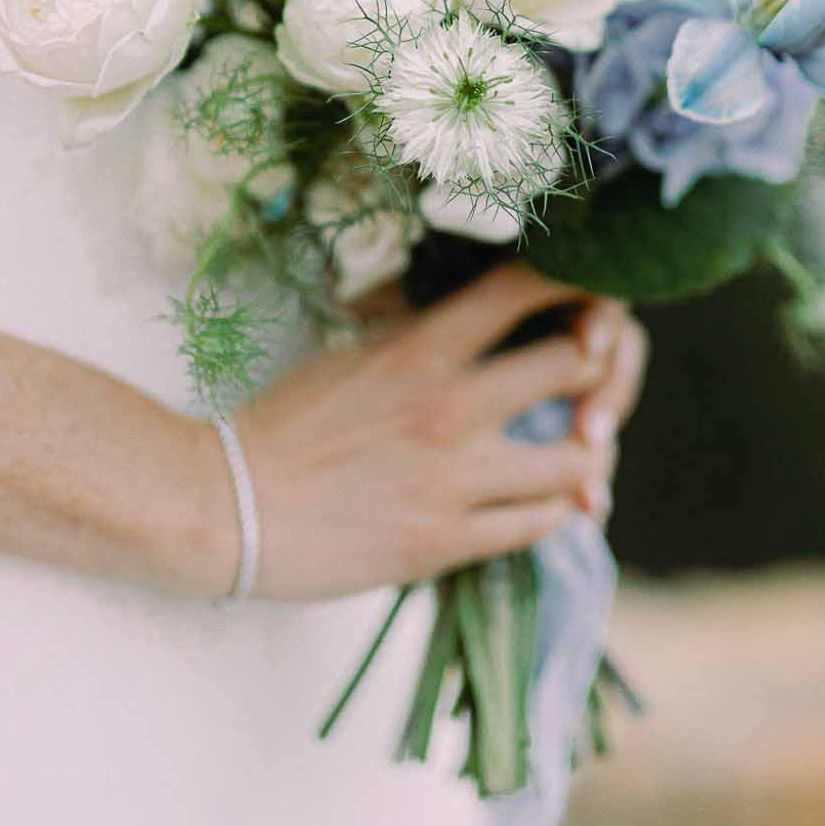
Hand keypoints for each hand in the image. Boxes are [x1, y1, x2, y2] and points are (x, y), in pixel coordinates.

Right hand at [201, 266, 645, 601]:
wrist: (227, 509)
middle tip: (593, 382)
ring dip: (586, 455)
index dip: (574, 282)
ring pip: (575, 460)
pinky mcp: (444, 543)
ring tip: (576, 453)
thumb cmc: (283, 426)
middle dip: (597, 370)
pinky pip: (537, 525)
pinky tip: (541, 503)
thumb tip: (468, 310)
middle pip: (575, 366)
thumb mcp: (353, 356)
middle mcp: (448, 407)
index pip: (522, 288)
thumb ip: (418, 335)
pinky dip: (552, 511)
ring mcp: (452, 479)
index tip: (592, 288)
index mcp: (419, 350)